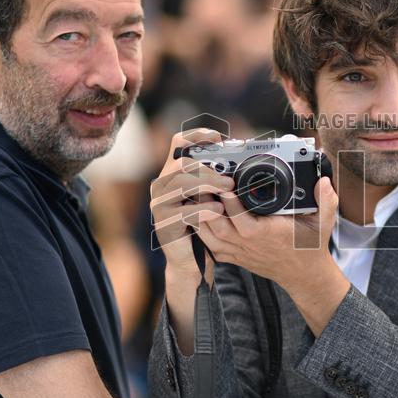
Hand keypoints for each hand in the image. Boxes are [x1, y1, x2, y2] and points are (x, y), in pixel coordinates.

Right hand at [149, 129, 232, 273]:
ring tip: (228, 189)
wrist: (189, 261)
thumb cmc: (202, 226)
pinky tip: (219, 211)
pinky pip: (184, 211)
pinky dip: (204, 209)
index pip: (178, 142)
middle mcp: (161, 185)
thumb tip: (237, 161)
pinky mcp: (164, 223)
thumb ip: (213, 179)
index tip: (219, 139)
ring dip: (208, 184)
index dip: (197, 136)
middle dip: (209, 168)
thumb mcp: (207, 197)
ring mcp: (160, 204)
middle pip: (182, 163)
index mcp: (172, 174)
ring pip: (181, 182)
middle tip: (230, 179)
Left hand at [196, 177, 339, 287]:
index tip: (224, 181)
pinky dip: (203, 233)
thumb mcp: (323, 223)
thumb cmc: (310, 247)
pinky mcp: (236, 258)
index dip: (228, 199)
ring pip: (210, 237)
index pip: (239, 217)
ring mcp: (240, 252)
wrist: (305, 275)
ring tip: (199, 197)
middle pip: (217, 226)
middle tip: (204, 185)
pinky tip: (201, 218)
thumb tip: (325, 182)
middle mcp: (249, 244)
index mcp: (266, 233)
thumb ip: (326, 201)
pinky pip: (211, 247)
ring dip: (201, 218)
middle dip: (207, 205)